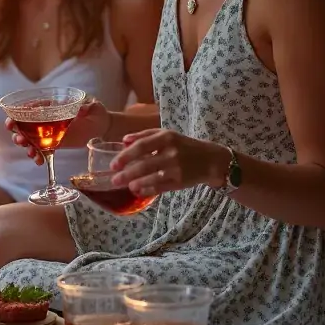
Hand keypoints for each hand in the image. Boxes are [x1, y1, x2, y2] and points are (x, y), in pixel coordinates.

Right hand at [6, 98, 110, 165]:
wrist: (101, 127)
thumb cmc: (95, 111)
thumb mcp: (93, 106)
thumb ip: (86, 107)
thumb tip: (81, 109)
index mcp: (51, 106)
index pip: (30, 108)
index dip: (17, 114)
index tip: (11, 122)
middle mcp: (46, 119)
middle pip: (24, 125)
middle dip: (17, 133)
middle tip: (19, 140)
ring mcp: (48, 132)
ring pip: (30, 139)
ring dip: (26, 146)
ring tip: (31, 153)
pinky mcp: (54, 143)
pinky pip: (41, 150)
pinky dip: (38, 157)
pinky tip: (40, 162)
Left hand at [110, 129, 227, 196]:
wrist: (211, 160)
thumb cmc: (184, 145)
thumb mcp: (166, 134)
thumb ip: (144, 135)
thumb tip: (123, 141)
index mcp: (166, 137)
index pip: (141, 146)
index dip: (125, 156)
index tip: (113, 164)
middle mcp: (171, 153)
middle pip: (144, 165)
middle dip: (126, 174)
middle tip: (114, 179)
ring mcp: (176, 169)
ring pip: (151, 178)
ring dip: (136, 183)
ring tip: (126, 185)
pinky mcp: (180, 182)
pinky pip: (160, 188)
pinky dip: (147, 190)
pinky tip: (138, 190)